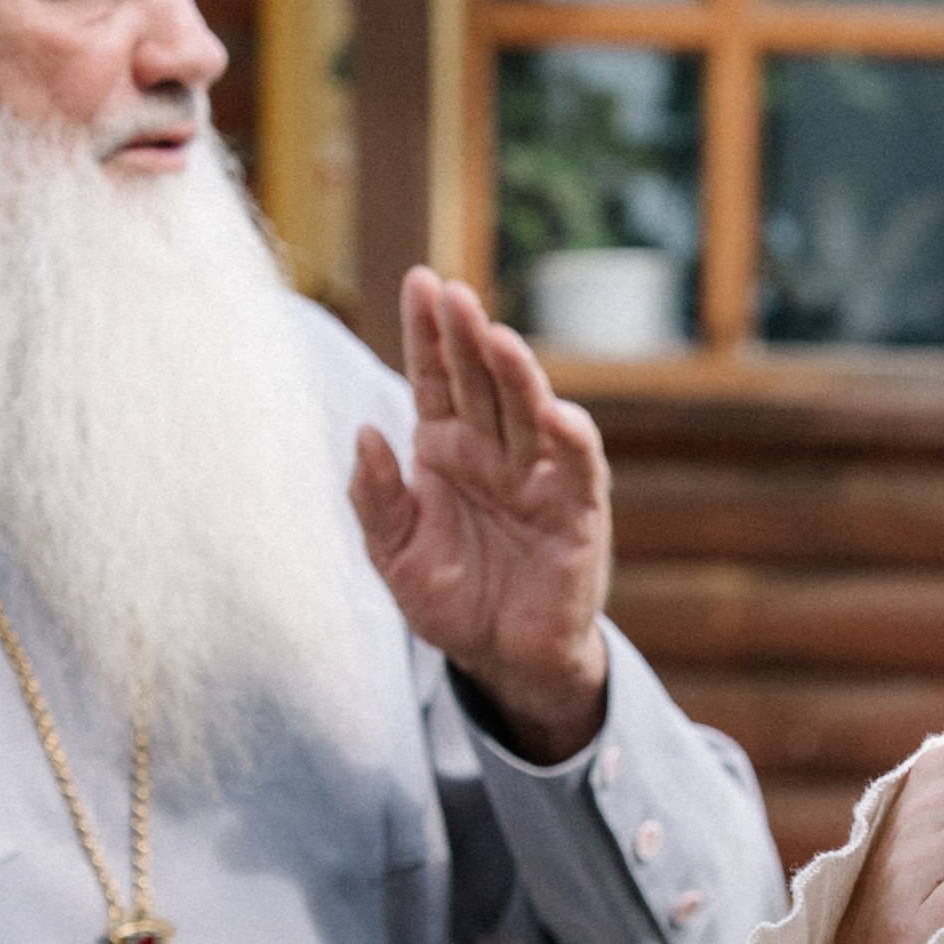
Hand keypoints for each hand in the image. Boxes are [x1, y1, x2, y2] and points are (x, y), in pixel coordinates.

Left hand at [351, 269, 612, 762]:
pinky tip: (555, 411)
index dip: (427, 332)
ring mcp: (537, 476)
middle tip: (451, 292)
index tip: (419, 282)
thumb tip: (366, 432)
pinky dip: (569, 437)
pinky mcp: (577, 510)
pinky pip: (577, 464)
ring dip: (515, 373)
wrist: (504, 661)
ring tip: (495, 336)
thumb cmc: (451, 602)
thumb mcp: (393, 556)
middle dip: (466, 336)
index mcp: (445, 451)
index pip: (434, 379)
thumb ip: (375, 498)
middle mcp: (492, 451)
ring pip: (527, 411)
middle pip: (480, 381)